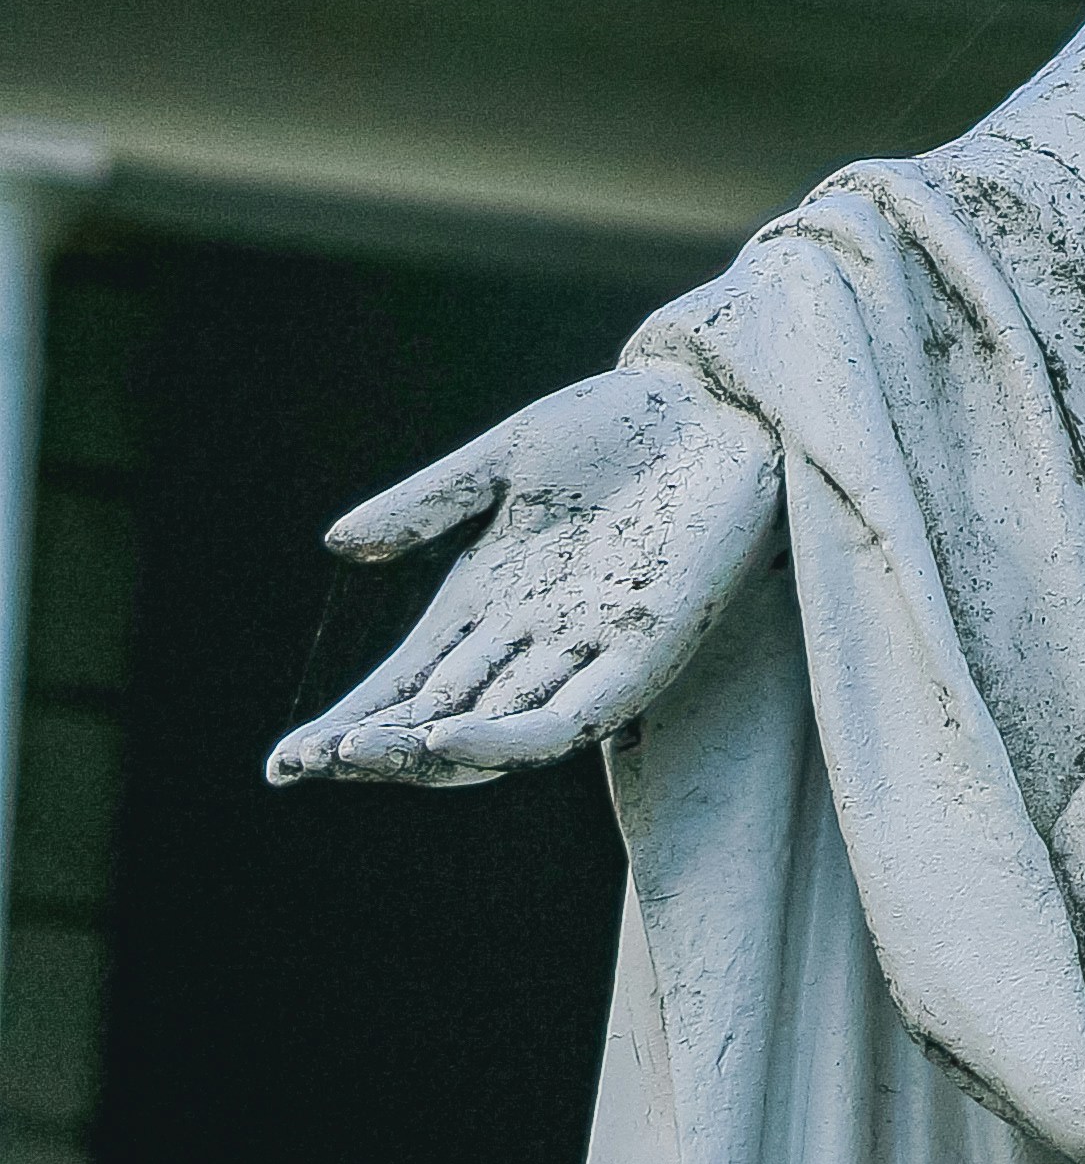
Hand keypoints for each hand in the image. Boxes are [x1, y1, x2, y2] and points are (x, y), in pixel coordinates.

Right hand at [266, 360, 779, 788]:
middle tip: (311, 761)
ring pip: (493, 734)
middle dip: (374, 746)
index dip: (353, 721)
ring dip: (428, 752)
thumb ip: (432, 501)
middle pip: (440, 720)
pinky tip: (449, 737)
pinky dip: (506, 739)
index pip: (410, 683)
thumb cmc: (623, 426)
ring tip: (361, 751)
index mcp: (492, 600)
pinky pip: (569, 720)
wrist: (721, 401)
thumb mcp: (511, 457)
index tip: (285, 761)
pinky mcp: (644, 652)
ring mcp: (587, 652)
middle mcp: (533, 640)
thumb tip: (339, 543)